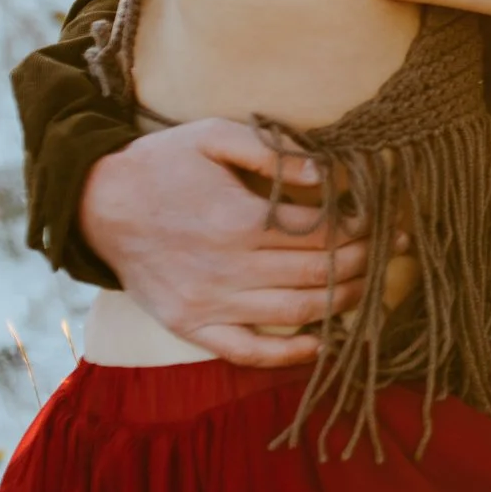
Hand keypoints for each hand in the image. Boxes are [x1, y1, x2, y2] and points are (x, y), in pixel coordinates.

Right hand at [78, 118, 374, 366]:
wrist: (96, 205)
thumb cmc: (162, 164)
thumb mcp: (214, 136)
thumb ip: (273, 151)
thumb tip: (327, 173)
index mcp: (237, 220)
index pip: (323, 232)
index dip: (363, 228)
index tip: (386, 220)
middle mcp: (227, 268)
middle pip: (319, 273)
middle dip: (367, 262)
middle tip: (394, 250)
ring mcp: (208, 303)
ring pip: (296, 312)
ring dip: (344, 303)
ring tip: (374, 286)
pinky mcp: (191, 326)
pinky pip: (247, 351)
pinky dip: (289, 355)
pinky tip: (323, 345)